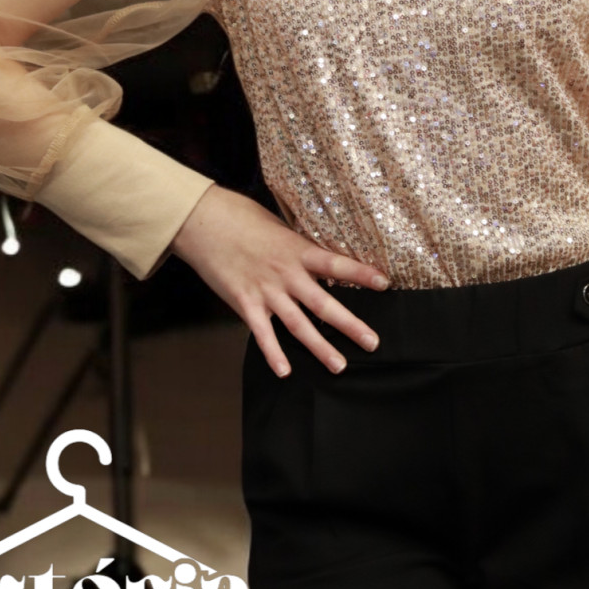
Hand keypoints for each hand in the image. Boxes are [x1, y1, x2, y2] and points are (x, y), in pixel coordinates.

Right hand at [170, 182, 389, 376]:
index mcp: (297, 250)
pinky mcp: (245, 303)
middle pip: (324, 303)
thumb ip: (297, 245)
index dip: (361, 273)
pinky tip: (285, 371)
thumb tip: (316, 254)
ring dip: (320, 347)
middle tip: (372, 342)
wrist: (203, 222)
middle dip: (350, 325)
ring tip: (339, 365)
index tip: (385, 283)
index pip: (337, 263)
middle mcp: (286, 273)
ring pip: (298, 324)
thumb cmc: (240, 217)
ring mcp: (266, 290)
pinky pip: (263, 333)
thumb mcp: (277, 225)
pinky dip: (273, 353)